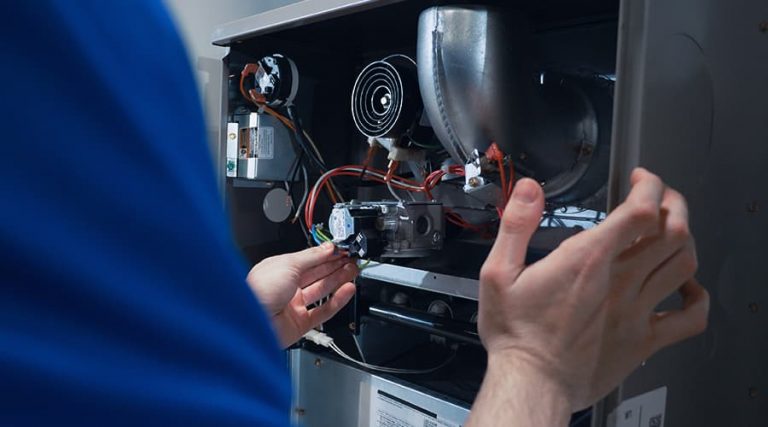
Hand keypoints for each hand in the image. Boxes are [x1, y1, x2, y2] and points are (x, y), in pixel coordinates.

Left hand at [246, 242, 357, 347]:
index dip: (326, 254)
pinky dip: (338, 300)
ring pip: (322, 291)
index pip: (309, 260)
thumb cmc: (259, 291)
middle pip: (317, 274)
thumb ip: (311, 256)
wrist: (249, 321)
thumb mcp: (287, 264)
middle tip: (352, 259)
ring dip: (339, 280)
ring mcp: (293, 306)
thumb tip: (327, 248)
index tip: (342, 249)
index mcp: (279, 270)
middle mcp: (286, 287)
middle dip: (335, 265)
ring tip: (353, 271)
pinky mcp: (300, 323)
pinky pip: (324, 310)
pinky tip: (347, 290)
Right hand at [476, 168, 708, 413]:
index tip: (640, 179)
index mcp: (587, 260)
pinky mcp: (644, 340)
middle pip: (673, 230)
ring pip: (684, 265)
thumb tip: (530, 189)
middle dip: (673, 204)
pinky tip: (688, 289)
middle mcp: (620, 281)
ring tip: (672, 231)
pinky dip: (698, 298)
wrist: (532, 382)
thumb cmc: (515, 333)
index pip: (641, 210)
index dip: (650, 186)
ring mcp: (637, 311)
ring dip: (685, 240)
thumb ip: (516, 226)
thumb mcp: (497, 273)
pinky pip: (690, 318)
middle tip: (661, 198)